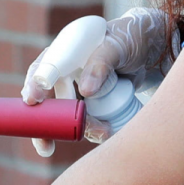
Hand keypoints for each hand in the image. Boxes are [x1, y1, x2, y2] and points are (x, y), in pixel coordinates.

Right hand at [22, 9, 177, 133]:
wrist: (150, 51)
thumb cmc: (130, 40)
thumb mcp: (118, 46)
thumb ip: (101, 64)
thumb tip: (85, 91)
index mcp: (65, 50)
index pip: (44, 68)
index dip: (35, 84)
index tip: (33, 100)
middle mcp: (66, 72)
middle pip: (47, 101)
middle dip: (44, 125)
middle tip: (44, 145)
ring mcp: (77, 90)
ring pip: (66, 117)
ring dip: (77, 129)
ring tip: (103, 132)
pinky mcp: (91, 105)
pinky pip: (84, 122)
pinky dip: (92, 130)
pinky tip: (106, 132)